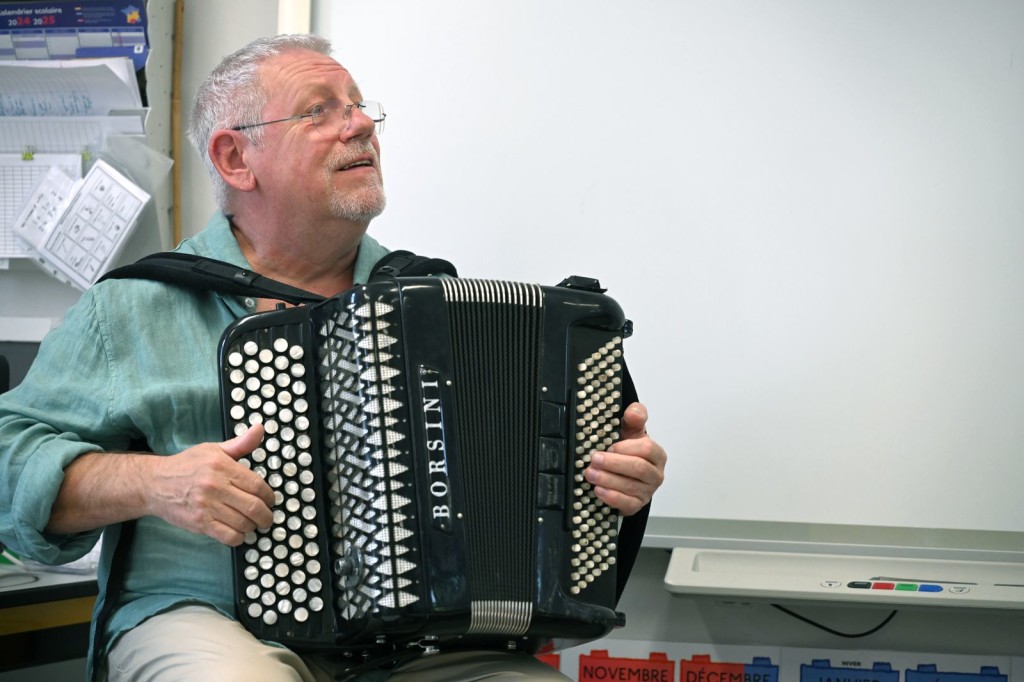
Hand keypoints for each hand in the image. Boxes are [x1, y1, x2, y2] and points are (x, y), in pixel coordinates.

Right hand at [148, 424, 274, 545]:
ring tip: (252, 524)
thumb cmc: (187, 465)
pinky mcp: (199, 523)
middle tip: (266, 517)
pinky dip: (238, 537)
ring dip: (252, 527)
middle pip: (253, 506)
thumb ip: (240, 443)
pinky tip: (238, 532)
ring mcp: (206, 506)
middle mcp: (215, 486)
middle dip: (265, 516)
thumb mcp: (213, 449)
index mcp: (222, 466)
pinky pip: (228, 536)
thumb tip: (260, 428)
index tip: (270, 500)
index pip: (256, 485)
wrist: (155, 484)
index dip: (269, 496)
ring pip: (242, 523)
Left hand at [585, 402, 665, 515]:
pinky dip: (611, 497)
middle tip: (594, 460)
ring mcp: (647, 492)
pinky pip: (627, 504)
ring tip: (590, 474)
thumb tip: (633, 413)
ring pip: (630, 487)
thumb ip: (635, 417)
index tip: (610, 446)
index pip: (647, 449)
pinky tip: (598, 490)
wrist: (625, 475)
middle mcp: (655, 474)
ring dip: (608, 480)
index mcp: (657, 454)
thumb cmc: (628, 451)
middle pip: (639, 468)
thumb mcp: (631, 431)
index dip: (626, 448)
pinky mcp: (637, 505)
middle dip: (614, 464)